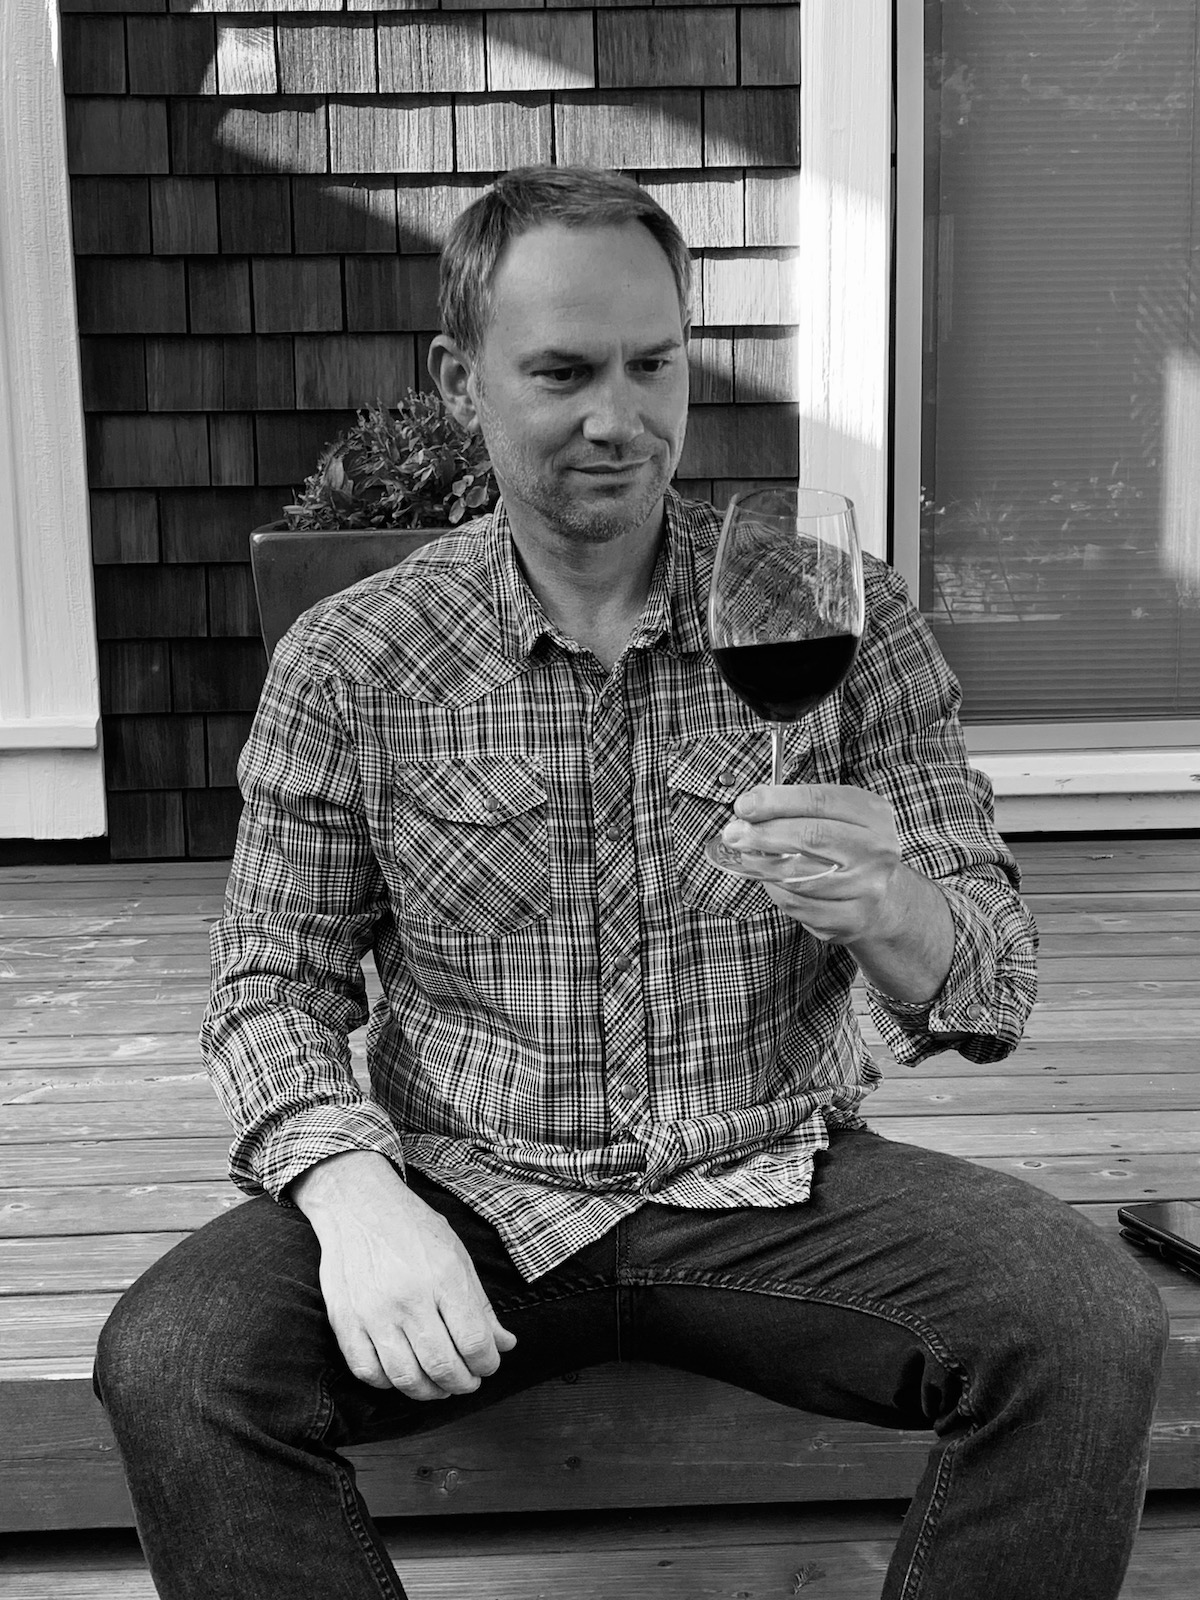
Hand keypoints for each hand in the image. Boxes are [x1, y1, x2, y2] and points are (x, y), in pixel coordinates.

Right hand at [290, 1151, 516, 1400]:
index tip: (487, 1365)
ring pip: (406, 1378)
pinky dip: (389, 1384)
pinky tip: (402, 1374)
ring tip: (439, 1385)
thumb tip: (505, 1345)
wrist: (358, 1205)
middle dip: (462, 1383)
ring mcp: (373, 1312)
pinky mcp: (345, 1321)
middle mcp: (409, 1298)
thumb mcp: (457, 1255)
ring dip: (429, 1391)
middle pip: (442, 1365)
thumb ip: (481, 1305)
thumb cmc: (412, 1228)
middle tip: (467, 1381)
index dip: (487, 1364)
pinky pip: (367, 1372)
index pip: (474, 1342)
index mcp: (443, 1277)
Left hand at [723, 783, 954, 1003]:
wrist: (880, 898)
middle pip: (811, 836)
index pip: (819, 800)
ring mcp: (867, 887)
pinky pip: (798, 905)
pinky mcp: (851, 919)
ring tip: (746, 857)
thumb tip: (749, 809)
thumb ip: (797, 807)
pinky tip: (770, 882)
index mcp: (874, 814)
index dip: (776, 801)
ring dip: (762, 865)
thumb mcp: (834, 816)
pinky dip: (776, 892)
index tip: (744, 805)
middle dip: (764, 833)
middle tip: (734, 833)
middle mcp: (877, 850)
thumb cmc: (845, 848)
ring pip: (799, 876)